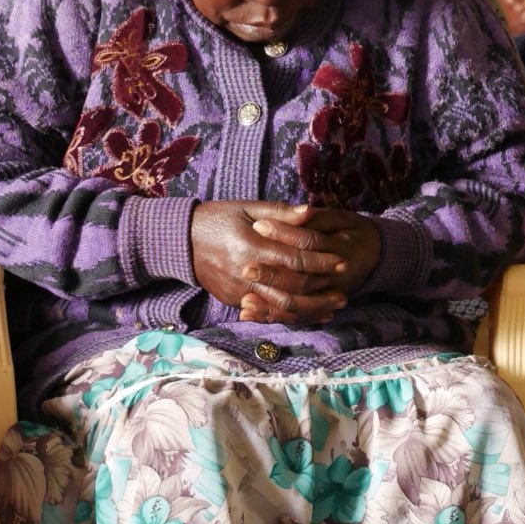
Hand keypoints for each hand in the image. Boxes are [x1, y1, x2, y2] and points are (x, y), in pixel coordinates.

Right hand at [190, 201, 353, 326]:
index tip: (341, 262)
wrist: (180, 240)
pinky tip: (307, 315)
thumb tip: (311, 212)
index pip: (295, 258)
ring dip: (309, 309)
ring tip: (332, 308)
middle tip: (344, 291)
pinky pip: (265, 312)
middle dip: (321, 290)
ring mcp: (238, 290)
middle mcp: (245, 272)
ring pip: (280, 307)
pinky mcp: (232, 300)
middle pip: (291, 288)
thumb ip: (280, 212)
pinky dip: (288, 315)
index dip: (321, 261)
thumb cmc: (218, 218)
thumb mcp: (247, 208)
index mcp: (251, 245)